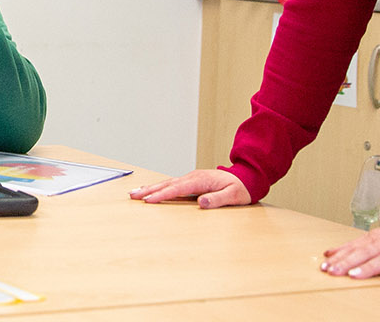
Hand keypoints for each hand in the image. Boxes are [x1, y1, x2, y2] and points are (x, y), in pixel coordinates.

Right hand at [127, 169, 251, 208]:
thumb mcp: (233, 196)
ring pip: (167, 183)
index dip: (162, 195)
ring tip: (135, 193)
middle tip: (133, 196)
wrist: (246, 177)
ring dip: (151, 188)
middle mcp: (193, 177)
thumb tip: (201, 202)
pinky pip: (172, 184)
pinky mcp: (191, 181)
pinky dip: (159, 187)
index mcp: (201, 180)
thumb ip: (217, 199)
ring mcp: (191, 178)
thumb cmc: (240, 188)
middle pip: (167, 184)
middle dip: (149, 190)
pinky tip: (151, 189)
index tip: (148, 200)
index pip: (177, 189)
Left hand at [321, 227, 379, 281]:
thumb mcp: (378, 241)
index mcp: (378, 236)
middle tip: (334, 271)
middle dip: (349, 262)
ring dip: (369, 267)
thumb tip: (329, 253)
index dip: (340, 256)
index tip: (325, 265)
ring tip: (355, 275)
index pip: (355, 246)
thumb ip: (354, 247)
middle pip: (367, 252)